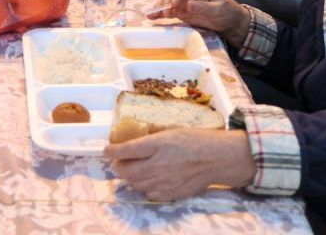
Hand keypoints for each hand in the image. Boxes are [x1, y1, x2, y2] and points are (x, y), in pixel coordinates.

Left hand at [104, 129, 255, 201]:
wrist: (218, 159)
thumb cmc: (196, 139)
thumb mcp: (170, 132)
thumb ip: (151, 141)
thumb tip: (131, 146)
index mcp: (158, 145)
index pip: (127, 150)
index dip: (112, 151)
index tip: (106, 150)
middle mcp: (158, 165)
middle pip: (127, 171)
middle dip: (118, 166)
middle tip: (118, 162)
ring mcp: (164, 182)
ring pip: (136, 184)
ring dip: (130, 177)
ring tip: (133, 170)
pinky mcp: (171, 193)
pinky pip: (149, 193)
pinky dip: (144, 187)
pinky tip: (149, 180)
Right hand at [150, 0, 250, 48]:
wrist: (230, 21)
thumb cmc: (227, 13)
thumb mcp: (218, 10)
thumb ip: (203, 7)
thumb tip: (188, 5)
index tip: (173, 6)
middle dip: (167, 1)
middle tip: (165, 13)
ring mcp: (184, 1)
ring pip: (168, 0)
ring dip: (160, 7)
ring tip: (153, 15)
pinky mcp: (181, 10)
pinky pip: (169, 10)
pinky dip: (160, 13)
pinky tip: (152, 16)